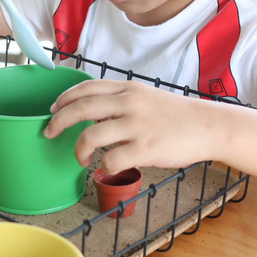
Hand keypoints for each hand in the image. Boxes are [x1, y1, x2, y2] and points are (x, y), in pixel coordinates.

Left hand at [45, 79, 215, 173]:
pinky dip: (103, 167)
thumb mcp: (146, 96)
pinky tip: (107, 168)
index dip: (63, 99)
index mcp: (127, 89)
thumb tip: (91, 112)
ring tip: (80, 157)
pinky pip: (111, 161)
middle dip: (58, 121)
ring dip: (78, 150)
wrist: (208, 126)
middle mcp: (129, 104)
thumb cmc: (176, 115)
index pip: (85, 88)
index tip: (52, 110)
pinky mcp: (145, 149)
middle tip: (49, 132)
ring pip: (90, 137)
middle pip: (79, 109)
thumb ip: (120, 99)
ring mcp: (136, 126)